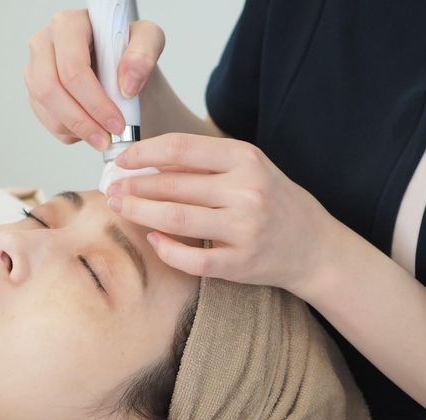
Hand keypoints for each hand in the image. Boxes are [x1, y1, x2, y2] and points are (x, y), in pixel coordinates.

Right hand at [24, 10, 164, 150]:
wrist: (123, 69)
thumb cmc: (130, 52)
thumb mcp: (148, 41)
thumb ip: (143, 55)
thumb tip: (127, 85)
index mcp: (69, 25)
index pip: (72, 66)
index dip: (94, 101)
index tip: (118, 122)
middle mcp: (45, 43)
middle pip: (50, 89)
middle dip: (83, 121)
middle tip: (108, 138)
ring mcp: (36, 70)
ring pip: (48, 109)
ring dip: (78, 131)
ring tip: (104, 137)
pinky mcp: (36, 94)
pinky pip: (49, 122)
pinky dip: (72, 133)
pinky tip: (92, 129)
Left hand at [107, 133, 340, 294]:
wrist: (315, 246)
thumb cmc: (274, 202)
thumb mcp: (248, 169)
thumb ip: (205, 163)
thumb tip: (149, 161)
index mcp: (246, 159)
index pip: (182, 149)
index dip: (143, 153)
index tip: (122, 160)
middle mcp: (247, 191)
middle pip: (173, 186)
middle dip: (133, 187)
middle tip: (110, 189)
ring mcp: (244, 230)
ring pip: (176, 220)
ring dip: (139, 214)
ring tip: (118, 209)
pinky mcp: (240, 264)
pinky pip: (192, 260)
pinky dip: (166, 250)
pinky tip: (152, 240)